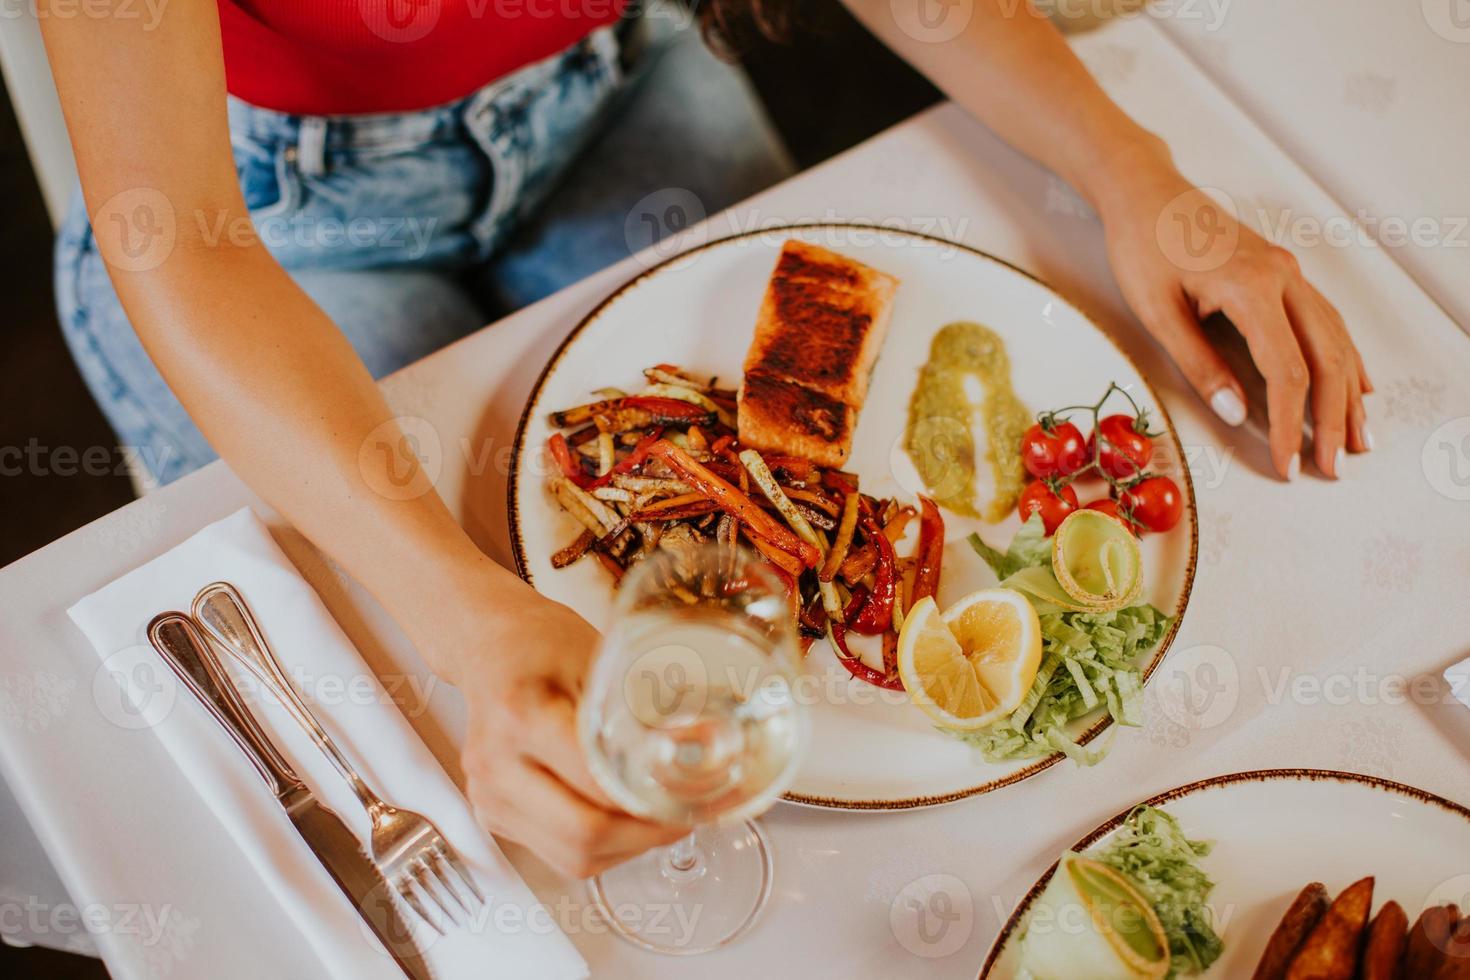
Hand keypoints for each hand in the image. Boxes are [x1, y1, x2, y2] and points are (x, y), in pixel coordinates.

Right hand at [447, 590, 686, 877]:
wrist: (487, 644)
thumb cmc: (541, 641)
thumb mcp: (598, 655)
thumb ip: (637, 705)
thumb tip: (702, 745)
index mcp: (522, 715)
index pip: (595, 783)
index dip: (650, 802)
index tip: (690, 796)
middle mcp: (497, 763)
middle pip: (583, 834)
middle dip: (646, 835)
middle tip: (684, 816)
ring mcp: (488, 795)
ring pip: (571, 858)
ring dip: (625, 849)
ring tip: (659, 821)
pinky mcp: (492, 814)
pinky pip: (556, 854)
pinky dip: (600, 849)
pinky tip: (624, 822)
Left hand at [1096, 157, 1371, 479]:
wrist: (1145, 193)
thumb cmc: (1143, 248)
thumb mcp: (1158, 312)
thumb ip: (1199, 363)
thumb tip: (1237, 414)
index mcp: (1252, 288)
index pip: (1287, 371)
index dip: (1291, 424)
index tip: (1289, 464)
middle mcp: (1284, 278)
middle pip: (1327, 358)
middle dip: (1332, 418)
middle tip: (1334, 466)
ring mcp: (1289, 272)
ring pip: (1336, 339)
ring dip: (1349, 392)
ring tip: (1357, 438)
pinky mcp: (1284, 272)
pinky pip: (1328, 319)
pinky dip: (1346, 356)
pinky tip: (1357, 384)